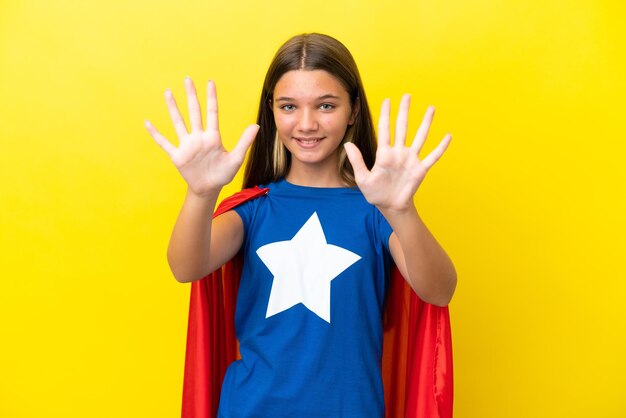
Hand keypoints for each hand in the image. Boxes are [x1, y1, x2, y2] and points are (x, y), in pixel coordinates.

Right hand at [145, 78, 258, 196]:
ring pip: (178, 122)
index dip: (211, 98)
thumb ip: (244, 142)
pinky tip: (147, 122)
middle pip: (194, 112)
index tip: (210, 82)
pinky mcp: (177, 155)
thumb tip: (256, 125)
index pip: (212, 113)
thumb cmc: (223, 174)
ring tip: (168, 92)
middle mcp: (199, 137)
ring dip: (173, 108)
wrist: (209, 188)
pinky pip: (164, 142)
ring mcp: (187, 145)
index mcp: (213, 137)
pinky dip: (155, 134)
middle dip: (191, 96)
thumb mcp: (236, 159)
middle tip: (187, 79)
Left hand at [344, 94, 450, 212]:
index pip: (385, 129)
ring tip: (431, 108)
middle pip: (402, 127)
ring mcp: (410, 160)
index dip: (385, 114)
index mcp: (384, 154)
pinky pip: (433, 157)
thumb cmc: (375, 194)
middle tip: (407, 96)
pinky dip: (441, 147)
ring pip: (420, 137)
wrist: (390, 206)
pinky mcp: (420, 169)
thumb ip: (357, 161)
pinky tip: (448, 136)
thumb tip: (348, 144)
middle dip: (404, 111)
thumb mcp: (363, 178)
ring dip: (426, 123)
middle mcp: (399, 153)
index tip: (387, 100)